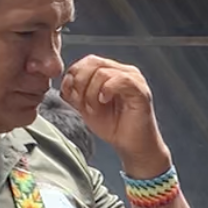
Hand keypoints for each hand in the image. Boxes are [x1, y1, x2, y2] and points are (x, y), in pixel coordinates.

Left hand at [60, 56, 169, 175]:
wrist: (131, 146)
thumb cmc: (113, 126)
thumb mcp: (85, 106)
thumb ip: (75, 91)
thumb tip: (66, 81)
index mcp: (111, 72)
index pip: (87, 61)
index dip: (73, 75)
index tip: (70, 94)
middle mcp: (123, 71)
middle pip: (93, 62)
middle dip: (80, 83)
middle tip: (82, 103)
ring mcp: (134, 79)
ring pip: (103, 72)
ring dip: (91, 92)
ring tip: (95, 108)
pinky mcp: (141, 90)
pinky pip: (120, 80)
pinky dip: (106, 90)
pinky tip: (104, 101)